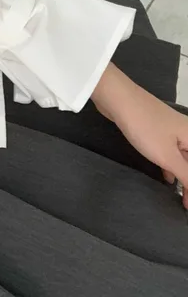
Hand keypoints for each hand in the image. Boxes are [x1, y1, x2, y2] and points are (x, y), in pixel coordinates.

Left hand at [92, 63, 187, 208]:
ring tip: (180, 195)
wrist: (118, 98)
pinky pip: (169, 151)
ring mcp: (170, 129)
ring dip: (182, 175)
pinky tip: (167, 176)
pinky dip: (171, 165)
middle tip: (186, 202)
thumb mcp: (168, 156)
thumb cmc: (145, 127)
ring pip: (182, 157)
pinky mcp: (155, 128)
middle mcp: (186, 133)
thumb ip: (187, 175)